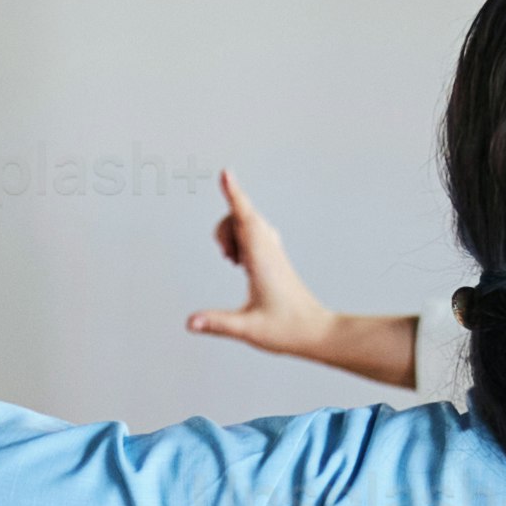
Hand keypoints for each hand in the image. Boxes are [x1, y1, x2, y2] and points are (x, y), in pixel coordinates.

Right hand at [183, 175, 418, 387]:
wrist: (315, 332)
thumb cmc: (286, 329)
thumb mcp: (248, 329)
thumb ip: (217, 323)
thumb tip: (190, 323)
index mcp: (262, 258)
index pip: (245, 218)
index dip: (234, 194)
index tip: (226, 173)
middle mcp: (269, 248)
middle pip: (240, 216)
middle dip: (224, 229)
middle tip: (227, 258)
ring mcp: (273, 251)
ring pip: (245, 223)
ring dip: (230, 235)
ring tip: (232, 263)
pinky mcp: (274, 257)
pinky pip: (253, 232)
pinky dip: (239, 240)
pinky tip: (240, 262)